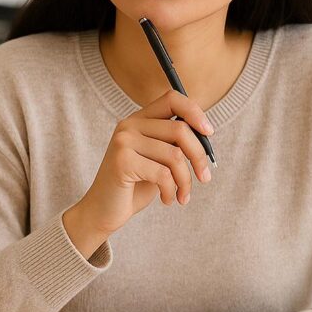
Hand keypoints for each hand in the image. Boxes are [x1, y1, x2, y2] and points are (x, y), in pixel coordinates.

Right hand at [78, 89, 214, 239]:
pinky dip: (172, 191)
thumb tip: (206, 135)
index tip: (209, 133)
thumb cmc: (134, 187)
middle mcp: (129, 125)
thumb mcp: (158, 161)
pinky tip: (167, 200)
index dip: (195, 112)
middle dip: (199, 157)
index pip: (172, 99)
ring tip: (182, 196)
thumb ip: (175, 144)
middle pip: (180, 130)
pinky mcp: (122, 161)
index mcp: (139, 120)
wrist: (102, 212)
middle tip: (205, 178)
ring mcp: (123, 141)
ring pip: (175, 156)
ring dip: (186, 181)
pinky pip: (163, 174)